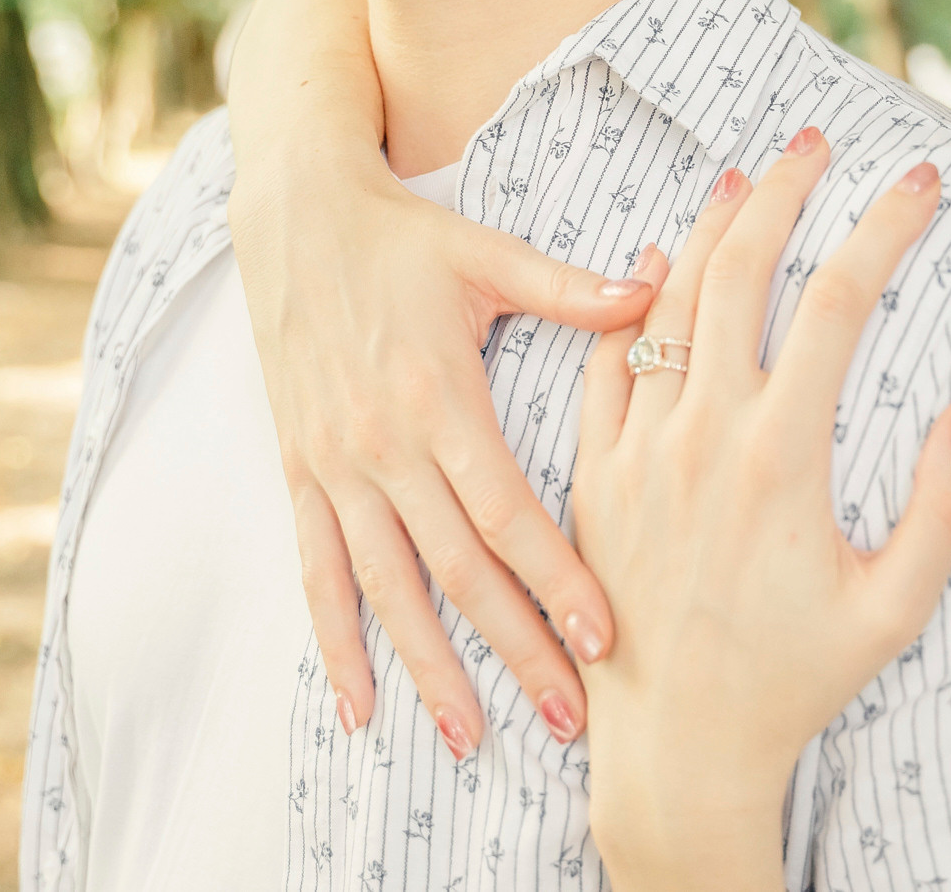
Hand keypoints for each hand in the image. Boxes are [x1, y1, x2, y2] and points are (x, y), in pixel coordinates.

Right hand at [225, 0, 658, 754]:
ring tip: (470, 737)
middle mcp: (383, 447)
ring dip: (429, 667)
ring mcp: (337, 467)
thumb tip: (656, 287)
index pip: (505, 513)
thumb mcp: (488, 253)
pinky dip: (336, 643)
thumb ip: (571, 288)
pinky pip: (318, 573)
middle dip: (514, 647)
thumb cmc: (403, 233)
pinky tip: (360, 705)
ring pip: (388, 589)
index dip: (554, 578)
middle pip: (456, 571)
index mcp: (439, 397)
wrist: (294, 214)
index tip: (603, 637)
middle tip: (568, 716)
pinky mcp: (302, 472)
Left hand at [573, 129, 950, 889]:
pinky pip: (604, 361)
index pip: (837, 301)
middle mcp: (703, 435)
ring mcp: (639, 448)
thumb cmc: (795, 680)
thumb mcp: (895, 609)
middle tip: (814, 140)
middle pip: (742, 270)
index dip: (883, 225)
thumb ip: (943, 506)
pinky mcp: (593, 472)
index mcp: (782, 457)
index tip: (920, 178)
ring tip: (744, 175)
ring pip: (668, 299)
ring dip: (709, 226)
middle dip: (784, 189)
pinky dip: (630, 299)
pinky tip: (656, 261)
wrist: (675, 747)